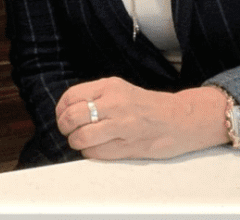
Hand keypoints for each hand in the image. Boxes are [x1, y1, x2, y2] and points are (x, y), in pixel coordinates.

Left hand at [55, 77, 229, 160]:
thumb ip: (95, 95)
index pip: (71, 96)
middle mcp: (114, 104)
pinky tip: (94, 148)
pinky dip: (89, 153)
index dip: (60, 109)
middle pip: (72, 117)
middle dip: (64, 127)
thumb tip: (68, 107)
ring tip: (80, 141)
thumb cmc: (147, 105)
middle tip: (67, 130)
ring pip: (81, 137)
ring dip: (75, 142)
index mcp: (109, 87)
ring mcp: (121, 126)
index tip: (61, 115)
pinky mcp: (128, 146)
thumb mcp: (119, 89)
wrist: (179, 118)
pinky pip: (96, 153)